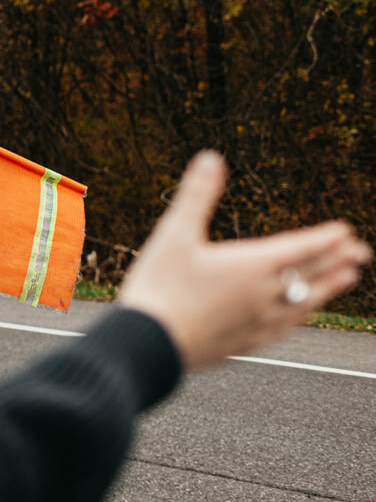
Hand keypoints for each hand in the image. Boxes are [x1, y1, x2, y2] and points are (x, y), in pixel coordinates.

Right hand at [117, 151, 369, 369]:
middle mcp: (263, 294)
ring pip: (305, 302)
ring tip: (347, 280)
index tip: (344, 230)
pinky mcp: (247, 344)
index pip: (300, 248)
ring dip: (329, 288)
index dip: (324, 238)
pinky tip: (304, 316)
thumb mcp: (174, 234)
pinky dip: (303, 316)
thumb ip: (197, 195)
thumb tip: (211, 158)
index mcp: (250, 266)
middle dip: (338, 261)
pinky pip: (286, 328)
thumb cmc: (158, 287)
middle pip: (311, 274)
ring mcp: (258, 322)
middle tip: (361, 252)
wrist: (148, 342)